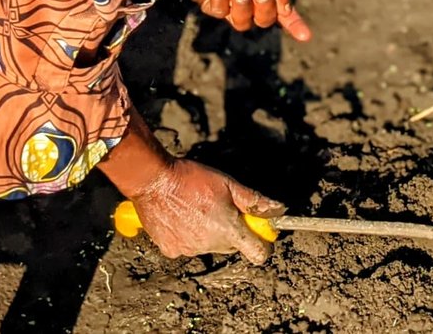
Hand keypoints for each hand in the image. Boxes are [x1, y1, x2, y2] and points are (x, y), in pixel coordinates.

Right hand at [128, 158, 284, 263]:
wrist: (153, 181)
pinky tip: (180, 217)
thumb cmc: (192, 179)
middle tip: (220, 209)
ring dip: (208, 232)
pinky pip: (187, 246)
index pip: (258, 253)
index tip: (260, 234)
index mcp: (228, 231)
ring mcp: (189, 250)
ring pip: (209, 245)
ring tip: (196, 209)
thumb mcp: (228, 184)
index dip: (263, 244)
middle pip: (232, 246)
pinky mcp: (171, 250)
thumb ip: (254, 201)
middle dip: (232, 231)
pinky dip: (187, 235)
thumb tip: (279, 209)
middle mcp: (210, 245)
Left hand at [181, 0, 312, 41]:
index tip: (305, 36)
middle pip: (263, 20)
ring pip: (242, 23)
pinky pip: (220, 12)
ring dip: (242, 4)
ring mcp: (228, 1)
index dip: (294, 23)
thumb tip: (286, 10)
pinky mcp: (209, 2)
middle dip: (264, 6)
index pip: (281, 9)